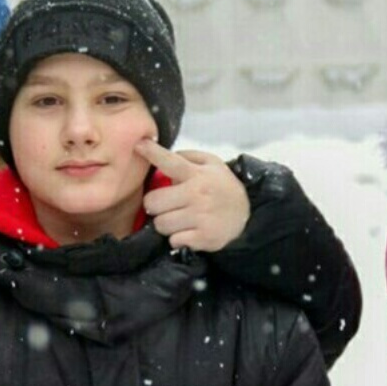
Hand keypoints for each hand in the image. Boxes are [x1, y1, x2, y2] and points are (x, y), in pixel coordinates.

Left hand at [136, 139, 250, 251]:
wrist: (247, 215)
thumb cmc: (221, 187)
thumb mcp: (211, 164)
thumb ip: (187, 157)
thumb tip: (161, 155)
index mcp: (197, 174)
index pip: (170, 161)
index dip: (152, 153)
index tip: (139, 144)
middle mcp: (198, 194)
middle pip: (152, 202)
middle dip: (156, 205)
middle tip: (167, 206)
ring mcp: (201, 217)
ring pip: (161, 224)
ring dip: (166, 224)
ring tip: (180, 219)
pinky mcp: (204, 238)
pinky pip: (173, 241)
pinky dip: (178, 239)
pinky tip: (188, 232)